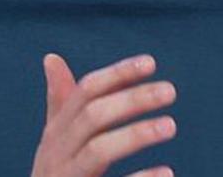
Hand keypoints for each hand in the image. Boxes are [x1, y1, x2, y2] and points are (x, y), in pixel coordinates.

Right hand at [31, 52, 177, 176]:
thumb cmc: (56, 175)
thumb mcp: (55, 141)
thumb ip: (60, 103)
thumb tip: (51, 57)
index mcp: (54, 134)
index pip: (84, 93)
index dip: (116, 74)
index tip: (151, 62)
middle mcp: (56, 155)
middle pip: (92, 117)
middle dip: (131, 100)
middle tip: (171, 90)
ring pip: (97, 151)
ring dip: (135, 135)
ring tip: (171, 126)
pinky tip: (167, 173)